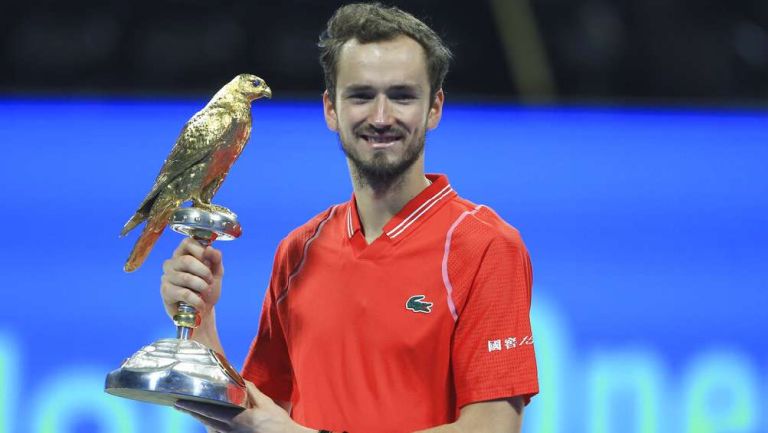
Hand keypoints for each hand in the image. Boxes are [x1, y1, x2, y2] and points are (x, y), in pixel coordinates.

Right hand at [160, 238, 223, 321]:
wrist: (203, 312)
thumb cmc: (207, 289)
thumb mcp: (216, 272)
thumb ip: (215, 259)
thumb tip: (210, 248)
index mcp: (183, 254)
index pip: (188, 242)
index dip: (201, 251)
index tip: (209, 262)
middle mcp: (172, 263)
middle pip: (186, 261)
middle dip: (204, 272)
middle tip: (210, 280)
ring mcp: (166, 277)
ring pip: (186, 278)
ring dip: (202, 286)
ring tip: (206, 292)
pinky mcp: (166, 292)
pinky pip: (184, 293)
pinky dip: (197, 300)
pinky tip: (200, 303)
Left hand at [175, 382, 310, 432]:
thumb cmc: (277, 423)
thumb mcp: (266, 404)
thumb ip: (251, 392)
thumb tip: (240, 380)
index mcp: (238, 418)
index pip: (210, 411)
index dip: (194, 406)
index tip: (180, 401)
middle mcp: (231, 430)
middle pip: (205, 420)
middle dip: (191, 412)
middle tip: (178, 404)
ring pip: (210, 428)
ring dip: (200, 419)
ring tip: (190, 411)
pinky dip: (211, 427)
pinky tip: (208, 423)